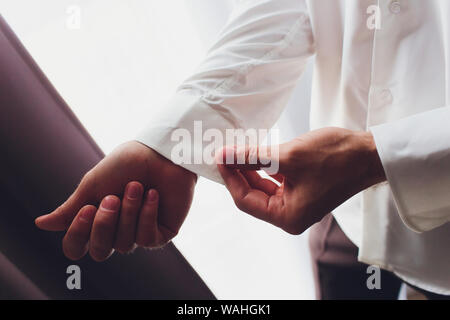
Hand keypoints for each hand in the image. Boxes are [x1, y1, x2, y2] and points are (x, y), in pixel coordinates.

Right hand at [35, 141, 196, 260]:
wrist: (160, 153)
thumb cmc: (126, 165)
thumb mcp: (93, 185)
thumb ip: (70, 209)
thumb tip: (40, 224)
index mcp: (95, 221)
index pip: (76, 247)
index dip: (78, 234)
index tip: (87, 208)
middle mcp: (116, 232)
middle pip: (101, 252)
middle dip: (105, 224)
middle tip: (113, 197)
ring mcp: (138, 234)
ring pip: (125, 244)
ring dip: (129, 211)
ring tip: (137, 186)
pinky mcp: (160, 234)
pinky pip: (147, 239)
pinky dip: (147, 214)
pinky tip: (153, 194)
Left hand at [216, 127, 385, 234]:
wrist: (369, 153)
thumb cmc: (335, 157)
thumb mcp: (287, 156)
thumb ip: (251, 157)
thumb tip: (223, 155)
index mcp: (287, 217)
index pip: (245, 200)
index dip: (230, 177)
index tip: (219, 156)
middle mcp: (290, 215)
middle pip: (252, 195)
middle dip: (238, 172)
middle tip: (225, 151)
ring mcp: (297, 203)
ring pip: (262, 187)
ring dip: (250, 169)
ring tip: (238, 150)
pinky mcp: (302, 190)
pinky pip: (275, 181)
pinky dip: (264, 167)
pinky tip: (257, 153)